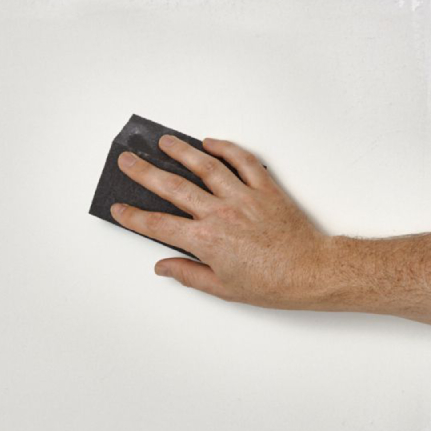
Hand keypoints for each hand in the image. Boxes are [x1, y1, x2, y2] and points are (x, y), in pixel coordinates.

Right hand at [110, 134, 333, 308]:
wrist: (311, 271)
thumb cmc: (271, 283)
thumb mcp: (223, 288)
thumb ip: (188, 274)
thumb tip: (163, 267)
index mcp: (205, 241)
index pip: (158, 225)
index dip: (134, 217)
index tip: (120, 209)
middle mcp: (219, 213)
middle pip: (173, 187)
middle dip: (145, 172)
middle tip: (127, 161)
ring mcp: (242, 197)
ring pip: (205, 166)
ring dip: (181, 151)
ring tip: (165, 142)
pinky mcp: (265, 187)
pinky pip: (242, 160)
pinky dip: (225, 148)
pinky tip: (210, 143)